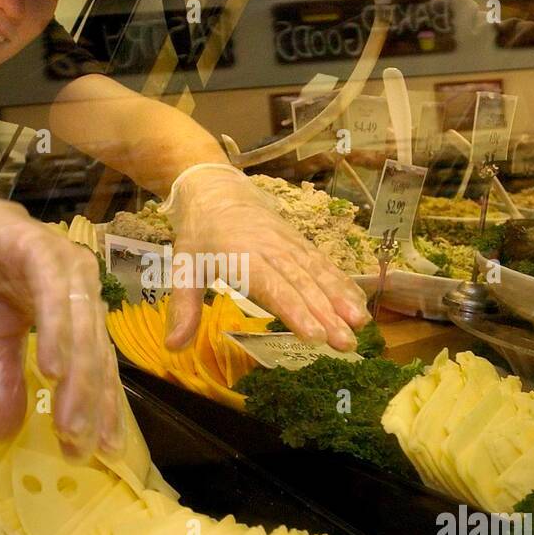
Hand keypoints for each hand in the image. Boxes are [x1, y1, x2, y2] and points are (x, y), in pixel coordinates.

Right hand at [0, 129, 121, 457]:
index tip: (99, 452)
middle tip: (80, 448)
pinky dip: (55, 331)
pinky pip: (53, 295)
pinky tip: (50, 369)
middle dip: (90, 404)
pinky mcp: (36, 245)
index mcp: (75, 306)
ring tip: (68, 422)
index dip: (99, 407)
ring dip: (76, 378)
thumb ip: (4, 380)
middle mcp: (80, 284)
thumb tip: (4, 434)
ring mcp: (62, 261)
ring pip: (80, 328)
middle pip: (94, 352)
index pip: (95, 363)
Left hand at [162, 166, 369, 350]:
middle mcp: (271, 249)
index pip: (273, 288)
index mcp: (242, 257)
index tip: (314, 337)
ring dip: (342, 299)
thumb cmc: (199, 234)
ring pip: (319, 272)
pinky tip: (358, 302)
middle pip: (303, 284)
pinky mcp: (299, 241)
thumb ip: (183, 308)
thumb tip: (173, 347)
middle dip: (327, 315)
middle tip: (345, 344)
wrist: (214, 187)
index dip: (295, 312)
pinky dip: (342, 282)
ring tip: (360, 325)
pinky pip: (324, 263)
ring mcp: (289, 243)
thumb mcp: (184, 268)